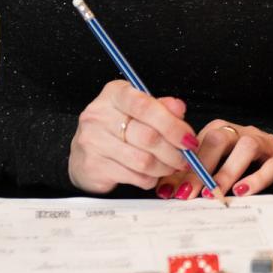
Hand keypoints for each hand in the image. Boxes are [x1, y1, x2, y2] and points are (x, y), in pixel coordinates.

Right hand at [67, 80, 199, 194]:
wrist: (83, 154)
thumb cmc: (116, 128)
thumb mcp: (138, 110)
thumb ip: (160, 108)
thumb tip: (179, 109)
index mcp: (114, 94)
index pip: (145, 106)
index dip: (172, 124)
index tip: (189, 138)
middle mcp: (99, 115)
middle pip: (148, 136)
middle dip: (174, 151)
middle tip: (186, 158)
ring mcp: (93, 142)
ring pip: (143, 160)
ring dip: (165, 167)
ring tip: (172, 166)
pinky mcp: (93, 166)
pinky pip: (134, 176)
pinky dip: (151, 179)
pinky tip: (153, 174)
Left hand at [158, 120, 272, 198]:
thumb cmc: (245, 163)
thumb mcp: (216, 166)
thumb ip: (192, 175)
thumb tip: (164, 190)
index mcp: (220, 130)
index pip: (197, 143)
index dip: (181, 166)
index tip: (168, 191)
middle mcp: (241, 132)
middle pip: (219, 139)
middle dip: (201, 168)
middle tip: (188, 194)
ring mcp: (264, 142)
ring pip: (247, 147)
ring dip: (228, 171)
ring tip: (213, 193)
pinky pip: (272, 165)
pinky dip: (257, 179)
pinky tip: (242, 192)